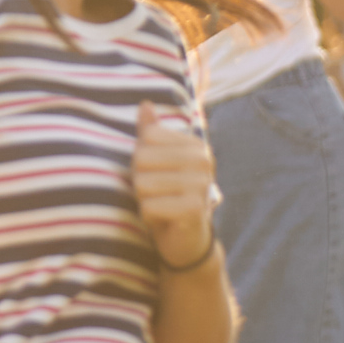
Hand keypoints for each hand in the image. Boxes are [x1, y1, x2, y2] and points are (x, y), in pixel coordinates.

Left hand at [133, 110, 218, 260]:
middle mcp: (203, 160)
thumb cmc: (167, 193)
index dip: (140, 158)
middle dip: (139, 180)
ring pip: (142, 183)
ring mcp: (202, 184)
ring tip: (159, 204)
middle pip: (141, 159)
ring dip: (143, 199)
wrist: (185, 238)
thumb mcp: (156, 160)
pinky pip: (149, 207)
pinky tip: (162, 218)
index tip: (156, 173)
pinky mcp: (195, 209)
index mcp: (195, 145)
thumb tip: (145, 104)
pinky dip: (148, 215)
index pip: (146, 137)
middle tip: (156, 193)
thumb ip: (150, 133)